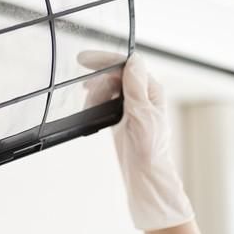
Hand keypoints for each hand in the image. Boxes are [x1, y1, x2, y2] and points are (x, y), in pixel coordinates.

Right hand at [78, 51, 193, 230]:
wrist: (145, 173)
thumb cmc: (150, 147)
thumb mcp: (142, 113)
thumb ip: (136, 86)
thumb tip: (133, 60)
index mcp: (151, 90)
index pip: (127, 65)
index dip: (105, 60)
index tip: (84, 59)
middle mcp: (142, 94)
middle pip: (115, 74)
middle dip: (97, 79)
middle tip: (83, 87)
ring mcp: (131, 105)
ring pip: (107, 87)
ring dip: (95, 92)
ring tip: (90, 105)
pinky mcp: (121, 116)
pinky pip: (104, 100)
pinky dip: (95, 101)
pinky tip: (90, 108)